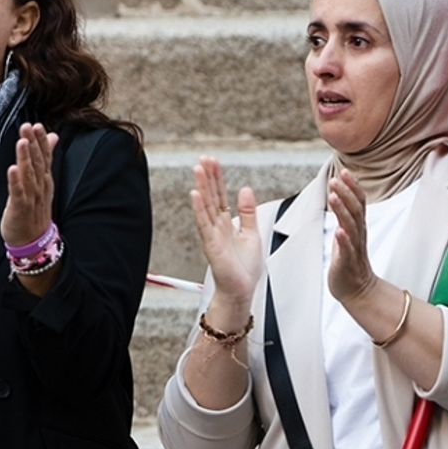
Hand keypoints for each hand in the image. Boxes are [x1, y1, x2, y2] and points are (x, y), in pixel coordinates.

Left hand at [0, 123, 57, 247]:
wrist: (33, 242)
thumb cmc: (34, 210)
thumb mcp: (42, 181)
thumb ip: (46, 158)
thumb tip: (53, 137)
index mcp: (44, 180)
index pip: (45, 157)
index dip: (41, 141)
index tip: (37, 125)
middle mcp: (39, 187)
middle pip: (38, 162)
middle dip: (33, 144)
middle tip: (28, 127)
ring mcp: (31, 197)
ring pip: (29, 175)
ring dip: (26, 158)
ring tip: (22, 142)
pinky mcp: (20, 208)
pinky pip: (18, 193)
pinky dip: (15, 181)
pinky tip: (12, 169)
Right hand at [189, 157, 264, 307]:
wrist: (241, 290)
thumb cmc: (244, 267)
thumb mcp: (252, 233)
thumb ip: (247, 212)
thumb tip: (244, 189)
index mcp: (227, 223)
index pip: (220, 194)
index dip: (217, 177)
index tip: (213, 161)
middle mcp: (217, 226)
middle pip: (211, 196)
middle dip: (208, 177)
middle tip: (204, 158)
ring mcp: (212, 234)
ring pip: (205, 205)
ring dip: (201, 187)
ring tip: (198, 169)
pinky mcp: (212, 245)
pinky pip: (204, 223)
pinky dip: (199, 208)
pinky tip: (195, 195)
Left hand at [326, 169, 379, 305]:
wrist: (357, 289)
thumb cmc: (349, 259)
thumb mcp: (347, 232)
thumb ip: (345, 213)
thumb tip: (338, 191)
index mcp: (357, 227)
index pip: (359, 203)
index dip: (352, 187)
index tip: (344, 171)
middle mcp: (358, 235)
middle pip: (355, 210)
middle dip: (346, 193)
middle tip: (336, 179)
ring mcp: (354, 249)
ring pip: (350, 227)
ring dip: (342, 211)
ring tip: (333, 196)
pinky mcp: (347, 263)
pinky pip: (347, 250)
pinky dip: (343, 240)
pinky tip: (338, 231)